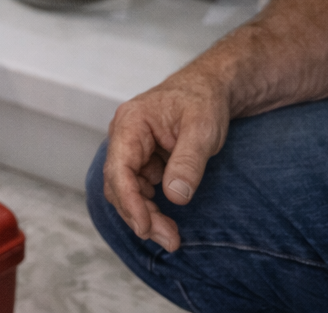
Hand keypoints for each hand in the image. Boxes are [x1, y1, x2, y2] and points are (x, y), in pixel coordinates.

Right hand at [101, 72, 231, 250]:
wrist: (209, 89)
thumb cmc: (203, 101)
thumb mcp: (203, 129)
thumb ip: (188, 162)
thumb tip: (175, 196)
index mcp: (131, 122)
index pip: (119, 168)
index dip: (129, 201)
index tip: (146, 227)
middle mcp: (123, 135)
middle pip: (118, 184)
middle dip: (139, 215)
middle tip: (170, 240)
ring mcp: (131, 148)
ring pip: (126, 190)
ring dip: (144, 214)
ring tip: (171, 236)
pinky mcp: (141, 159)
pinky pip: (138, 188)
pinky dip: (150, 206)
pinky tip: (167, 218)